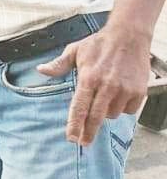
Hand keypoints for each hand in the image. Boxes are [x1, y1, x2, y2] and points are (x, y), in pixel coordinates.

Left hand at [36, 26, 149, 144]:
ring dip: (105, 112)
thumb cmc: (99, 43)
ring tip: (104, 97)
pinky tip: (118, 96)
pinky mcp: (139, 92)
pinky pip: (128, 110)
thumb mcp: (75, 50)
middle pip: (96, 117)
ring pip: (112, 114)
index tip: (71, 138)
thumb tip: (41, 71)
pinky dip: (122, 107)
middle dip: (89, 132)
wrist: (129, 36)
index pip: (80, 107)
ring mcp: (124, 90)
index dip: (75, 124)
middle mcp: (107, 86)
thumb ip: (59, 64)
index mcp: (89, 77)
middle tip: (83, 142)